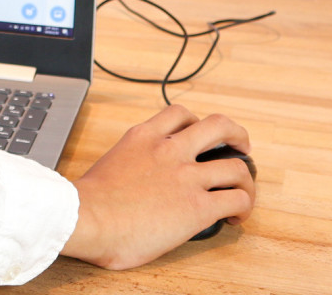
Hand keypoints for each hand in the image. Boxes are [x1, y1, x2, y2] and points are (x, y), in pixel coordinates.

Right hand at [60, 105, 254, 269]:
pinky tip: (236, 217)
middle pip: (218, 126)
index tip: (199, 135)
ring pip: (236, 166)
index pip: (178, 113)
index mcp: (144, 138)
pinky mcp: (198, 206)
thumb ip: (128, 163)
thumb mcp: (110, 164)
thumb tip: (130, 184)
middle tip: (240, 147)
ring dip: (246, 179)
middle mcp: (170, 151)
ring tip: (244, 191)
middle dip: (236, 135)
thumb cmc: (88, 202)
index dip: (196, 122)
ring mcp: (187, 177)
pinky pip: (236, 199)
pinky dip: (243, 207)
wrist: (86, 217)